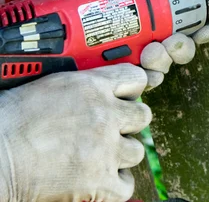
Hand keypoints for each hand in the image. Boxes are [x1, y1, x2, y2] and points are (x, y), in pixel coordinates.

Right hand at [0, 64, 150, 200]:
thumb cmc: (11, 120)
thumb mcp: (51, 85)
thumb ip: (86, 83)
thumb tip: (106, 86)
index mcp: (92, 87)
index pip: (136, 78)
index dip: (132, 89)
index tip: (126, 96)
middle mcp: (105, 115)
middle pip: (143, 115)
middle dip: (128, 122)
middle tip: (110, 129)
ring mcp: (105, 150)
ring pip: (136, 150)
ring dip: (120, 154)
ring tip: (98, 155)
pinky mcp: (100, 182)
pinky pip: (127, 184)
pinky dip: (115, 184)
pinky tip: (99, 178)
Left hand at [35, 0, 208, 88]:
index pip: (197, 22)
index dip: (205, 31)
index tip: (201, 30)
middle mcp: (154, 24)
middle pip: (180, 50)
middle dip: (181, 51)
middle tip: (169, 42)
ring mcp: (131, 40)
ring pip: (156, 66)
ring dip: (159, 65)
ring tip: (148, 53)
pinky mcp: (107, 52)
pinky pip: (125, 73)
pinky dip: (131, 76)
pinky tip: (128, 68)